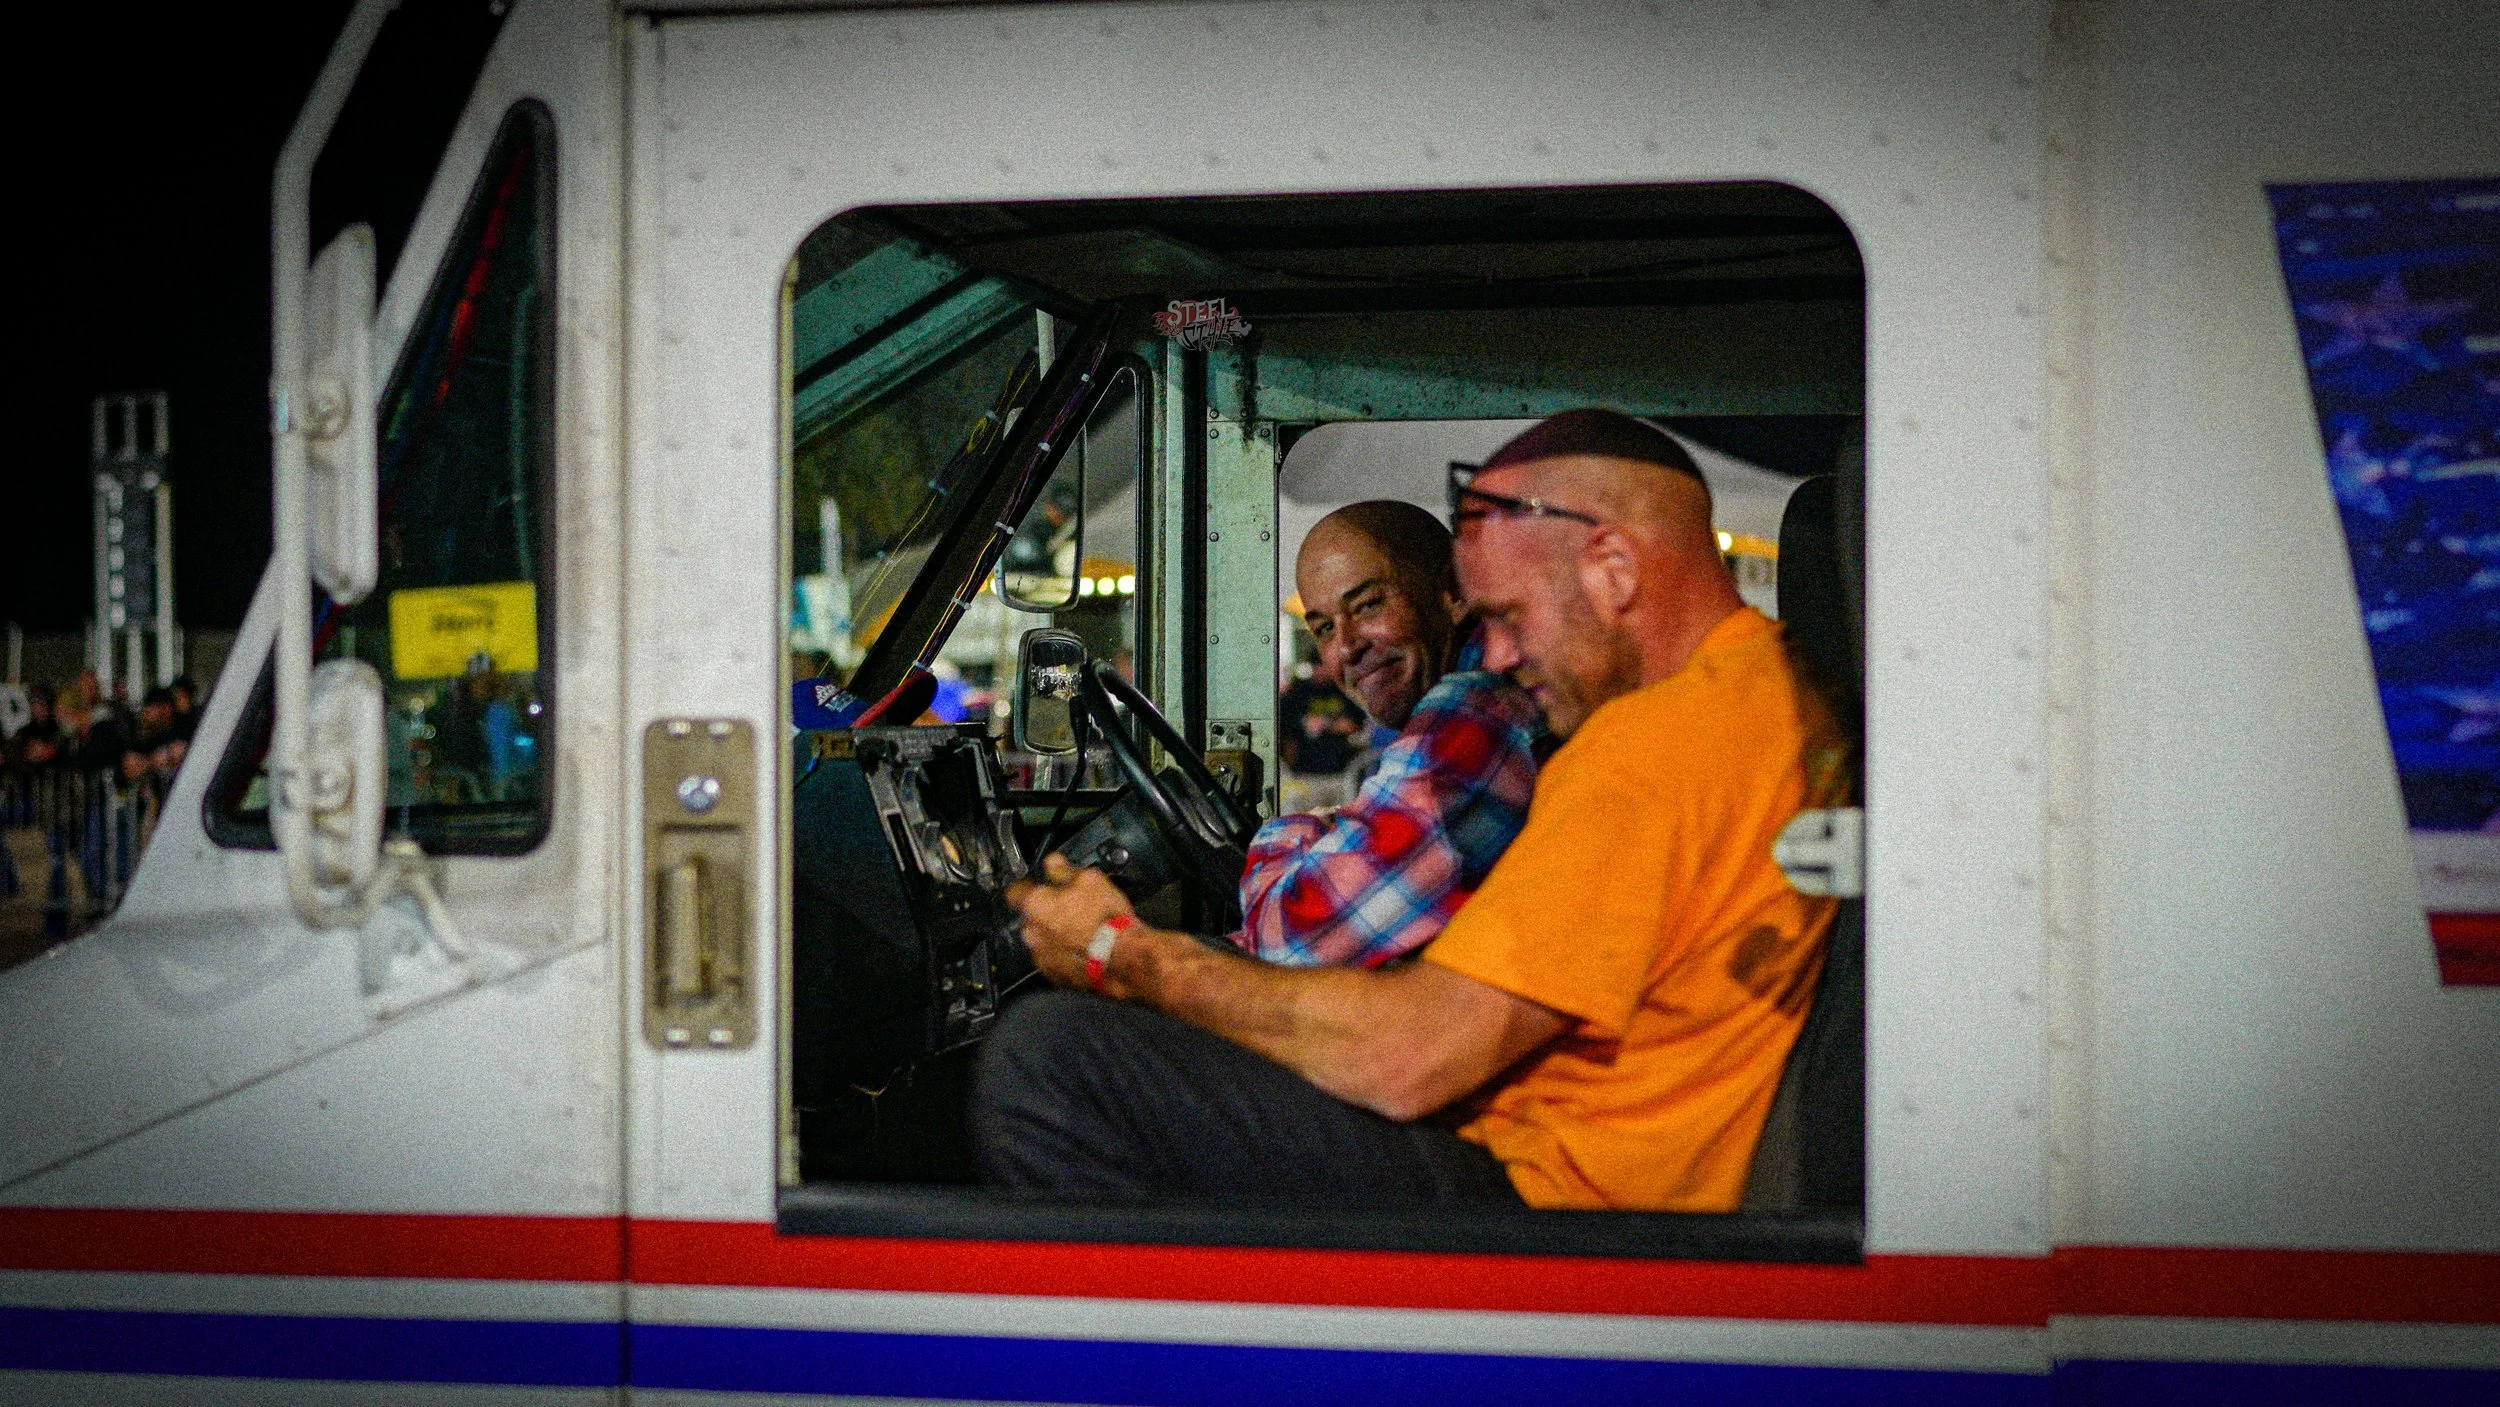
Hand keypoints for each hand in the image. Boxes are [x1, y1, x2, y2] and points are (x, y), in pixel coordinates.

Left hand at [1007, 853, 1135, 988]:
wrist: (1125, 959)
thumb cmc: (1106, 919)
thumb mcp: (1090, 880)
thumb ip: (1064, 870)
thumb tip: (1053, 863)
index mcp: (1034, 906)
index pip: (1013, 891)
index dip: (1026, 885)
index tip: (1037, 884)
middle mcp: (1031, 934)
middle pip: (1030, 918)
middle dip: (1045, 913)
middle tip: (1070, 907)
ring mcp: (1042, 959)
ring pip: (1042, 941)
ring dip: (1055, 935)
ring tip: (1083, 930)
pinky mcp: (1056, 977)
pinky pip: (1055, 960)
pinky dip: (1065, 954)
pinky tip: (1085, 948)